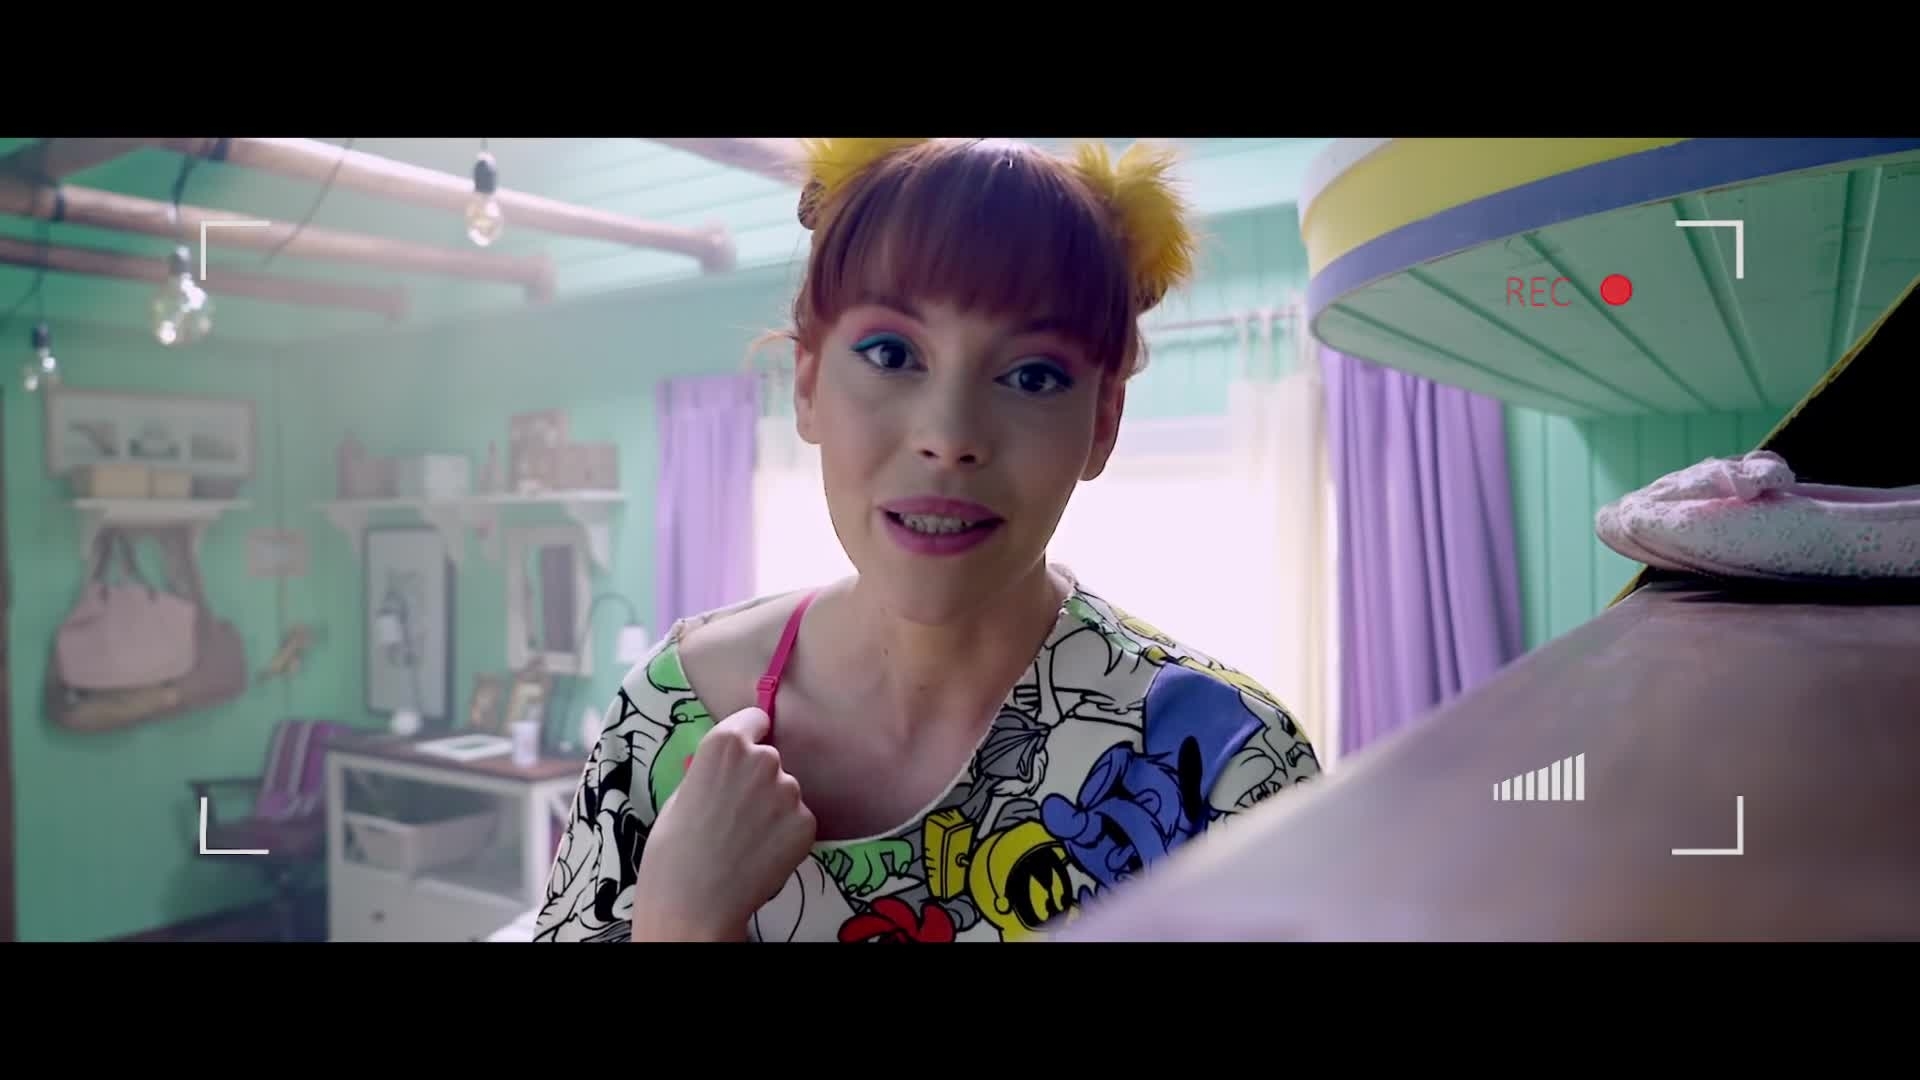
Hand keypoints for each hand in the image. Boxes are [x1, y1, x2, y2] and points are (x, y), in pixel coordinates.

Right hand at [630, 706, 816, 940]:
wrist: (693, 900)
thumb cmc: (673, 848)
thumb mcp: (683, 792)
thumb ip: (713, 771)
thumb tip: (729, 768)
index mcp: (726, 743)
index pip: (756, 718)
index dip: (750, 736)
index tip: (746, 751)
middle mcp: (764, 759)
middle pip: (771, 758)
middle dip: (760, 778)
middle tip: (738, 812)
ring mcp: (789, 791)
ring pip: (785, 792)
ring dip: (773, 808)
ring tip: (746, 839)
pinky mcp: (806, 823)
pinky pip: (798, 821)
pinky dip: (786, 835)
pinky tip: (762, 854)